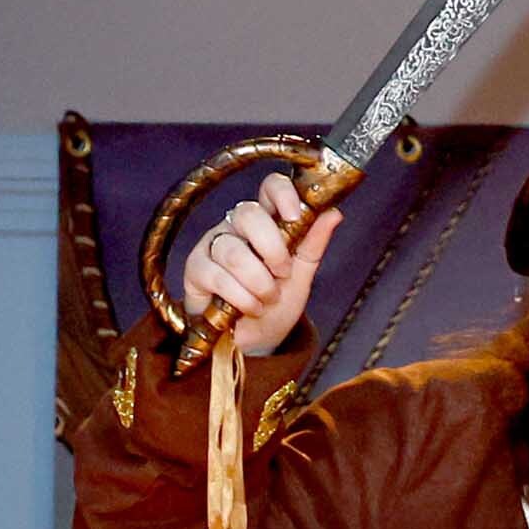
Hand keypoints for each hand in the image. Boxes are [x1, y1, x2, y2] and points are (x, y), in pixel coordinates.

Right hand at [178, 167, 338, 358]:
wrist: (254, 342)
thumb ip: (313, 244)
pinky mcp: (195, 268)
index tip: (296, 216)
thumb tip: (333, 212)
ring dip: (257, 281)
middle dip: (272, 249)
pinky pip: (215, 274)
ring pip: (233, 250)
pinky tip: (249, 308)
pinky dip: (239, 296)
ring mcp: (213, 244)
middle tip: (282, 273)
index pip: (270, 187)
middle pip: (248, 214)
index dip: (282, 194)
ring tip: (267, 299)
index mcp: (267, 221)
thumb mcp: (301, 275)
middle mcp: (237, 226)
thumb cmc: (276, 304)